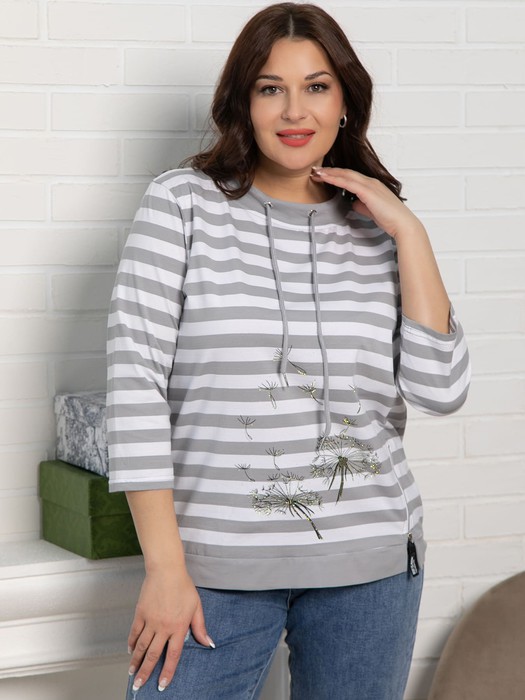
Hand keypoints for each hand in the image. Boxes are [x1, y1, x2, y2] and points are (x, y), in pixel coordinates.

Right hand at [128, 569, 213, 692]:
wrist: (166, 570)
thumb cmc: (183, 586)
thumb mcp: (196, 606)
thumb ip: (200, 627)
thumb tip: (208, 643)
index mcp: (179, 627)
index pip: (173, 655)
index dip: (168, 671)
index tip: (162, 684)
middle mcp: (163, 627)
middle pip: (153, 655)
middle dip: (146, 672)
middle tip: (139, 686)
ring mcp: (150, 620)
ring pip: (142, 646)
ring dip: (136, 661)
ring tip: (132, 672)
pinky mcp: (140, 613)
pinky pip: (135, 632)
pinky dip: (132, 643)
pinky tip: (130, 650)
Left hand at [311, 167, 423, 239]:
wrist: (402, 224)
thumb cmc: (390, 219)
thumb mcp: (371, 210)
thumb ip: (362, 205)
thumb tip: (353, 203)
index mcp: (372, 185)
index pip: (350, 177)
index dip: (336, 175)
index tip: (323, 175)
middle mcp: (370, 182)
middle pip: (346, 172)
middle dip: (329, 171)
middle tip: (315, 170)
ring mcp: (369, 185)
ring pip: (345, 175)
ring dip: (329, 173)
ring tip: (316, 172)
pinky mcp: (368, 191)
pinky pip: (347, 182)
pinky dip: (335, 179)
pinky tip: (325, 178)